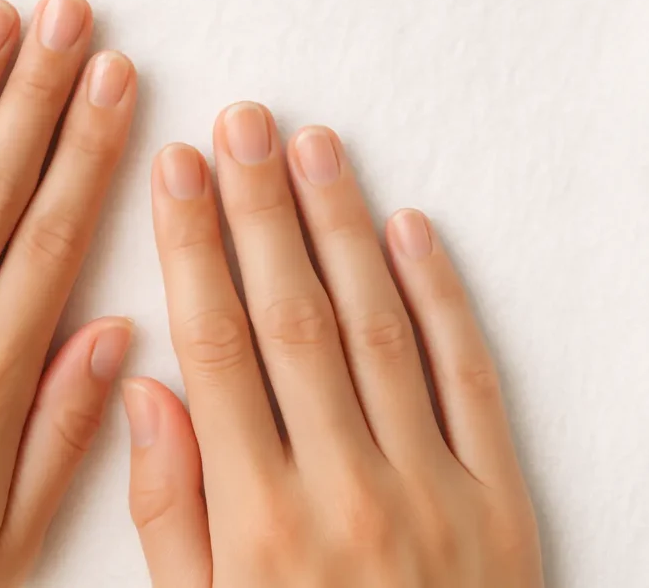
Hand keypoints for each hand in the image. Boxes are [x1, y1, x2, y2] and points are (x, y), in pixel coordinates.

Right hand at [125, 102, 542, 585]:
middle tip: (242, 126)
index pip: (216, 347)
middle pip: (292, 318)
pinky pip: (470, 379)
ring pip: (377, 329)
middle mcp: (345, 489)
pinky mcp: (501, 500)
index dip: (192, 248)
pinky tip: (412, 230)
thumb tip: (148, 392)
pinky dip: (443, 298)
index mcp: (260, 521)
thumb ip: (171, 513)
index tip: (177, 173)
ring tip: (313, 148)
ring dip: (341, 229)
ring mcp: (433, 489)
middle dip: (260, 210)